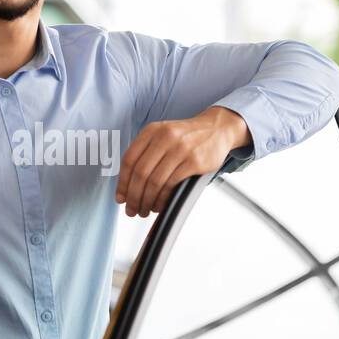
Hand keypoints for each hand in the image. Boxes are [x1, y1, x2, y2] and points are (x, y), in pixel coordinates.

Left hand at [115, 106, 250, 216]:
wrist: (217, 128)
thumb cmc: (186, 136)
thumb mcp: (162, 134)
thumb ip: (145, 153)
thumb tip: (127, 186)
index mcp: (152, 130)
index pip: (129, 160)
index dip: (122, 183)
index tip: (121, 198)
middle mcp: (165, 137)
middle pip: (140, 173)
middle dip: (133, 197)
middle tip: (132, 210)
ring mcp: (181, 149)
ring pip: (155, 182)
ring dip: (147, 201)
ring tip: (145, 210)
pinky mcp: (194, 162)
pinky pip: (172, 185)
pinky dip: (163, 199)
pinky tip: (160, 205)